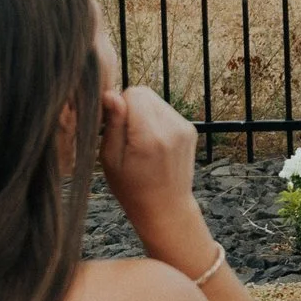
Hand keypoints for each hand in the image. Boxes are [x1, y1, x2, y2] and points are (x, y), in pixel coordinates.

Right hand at [97, 84, 214, 270]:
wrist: (166, 207)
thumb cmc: (131, 188)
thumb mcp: (110, 159)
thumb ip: (113, 124)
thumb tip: (110, 94)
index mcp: (150, 135)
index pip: (134, 93)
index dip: (118, 106)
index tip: (113, 126)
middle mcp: (172, 127)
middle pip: (145, 93)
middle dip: (131, 108)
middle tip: (125, 136)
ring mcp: (185, 128)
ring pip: (156, 101)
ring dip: (143, 114)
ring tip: (138, 142)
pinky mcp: (191, 130)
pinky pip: (167, 112)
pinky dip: (156, 121)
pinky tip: (152, 144)